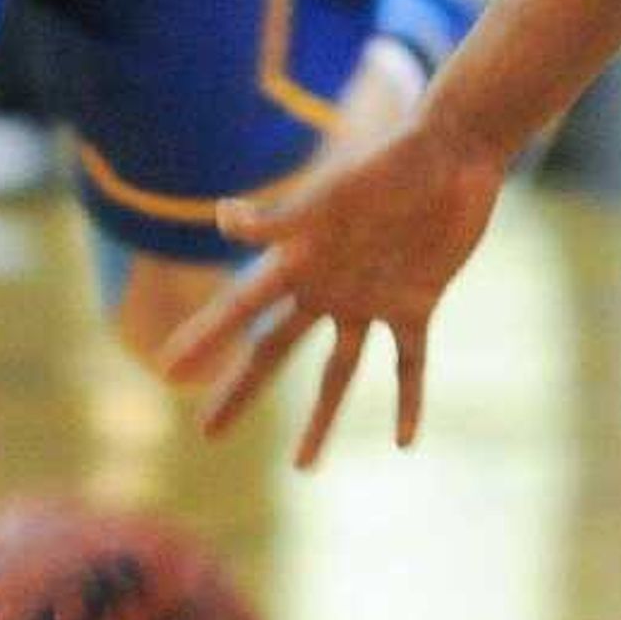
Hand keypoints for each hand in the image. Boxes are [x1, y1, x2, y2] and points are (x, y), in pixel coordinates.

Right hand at [157, 121, 508, 468]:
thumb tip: (220, 217)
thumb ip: (278, 219)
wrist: (454, 151)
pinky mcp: (416, 304)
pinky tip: (404, 441)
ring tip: (302, 468)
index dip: (204, 337)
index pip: (241, 307)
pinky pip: (408, 362)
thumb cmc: (389, 162)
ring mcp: (370, 300)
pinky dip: (408, 399)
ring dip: (320, 419)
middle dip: (240, 390)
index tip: (166, 369)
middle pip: (274, 350)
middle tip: (206, 435)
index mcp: (299, 259)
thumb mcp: (332, 193)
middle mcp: (326, 287)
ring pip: (337, 372)